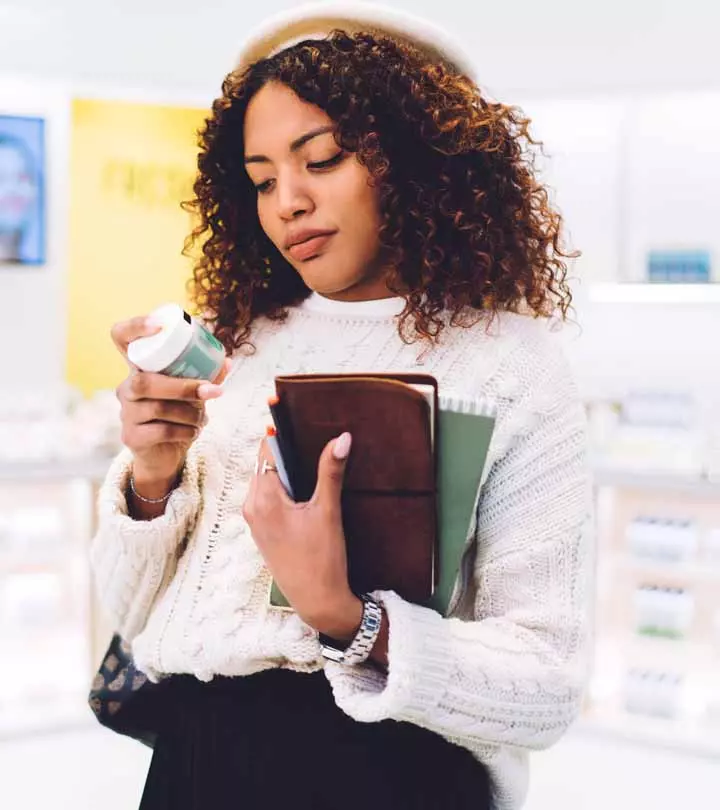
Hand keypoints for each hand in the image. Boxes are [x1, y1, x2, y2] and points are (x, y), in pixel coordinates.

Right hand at [111, 315, 231, 492]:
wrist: (164, 455)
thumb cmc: (177, 416)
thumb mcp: (192, 393)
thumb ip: (207, 377)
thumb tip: (227, 361)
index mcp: (140, 369)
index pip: (121, 337)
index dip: (135, 327)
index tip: (159, 325)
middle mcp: (127, 388)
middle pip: (144, 381)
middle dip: (183, 387)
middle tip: (212, 392)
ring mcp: (126, 413)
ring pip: (158, 408)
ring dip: (191, 413)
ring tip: (202, 418)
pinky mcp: (131, 437)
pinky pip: (162, 431)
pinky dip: (186, 431)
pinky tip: (192, 432)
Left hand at [243, 433, 362, 640]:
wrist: (317, 601)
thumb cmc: (322, 559)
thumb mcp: (328, 511)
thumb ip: (331, 472)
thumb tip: (341, 438)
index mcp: (263, 498)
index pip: (266, 450)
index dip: (278, 428)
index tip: (282, 405)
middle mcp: (252, 506)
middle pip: (265, 462)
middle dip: (286, 448)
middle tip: (309, 432)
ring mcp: (254, 519)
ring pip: (267, 479)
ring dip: (286, 468)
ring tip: (310, 458)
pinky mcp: (261, 529)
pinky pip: (268, 496)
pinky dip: (283, 486)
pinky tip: (304, 487)